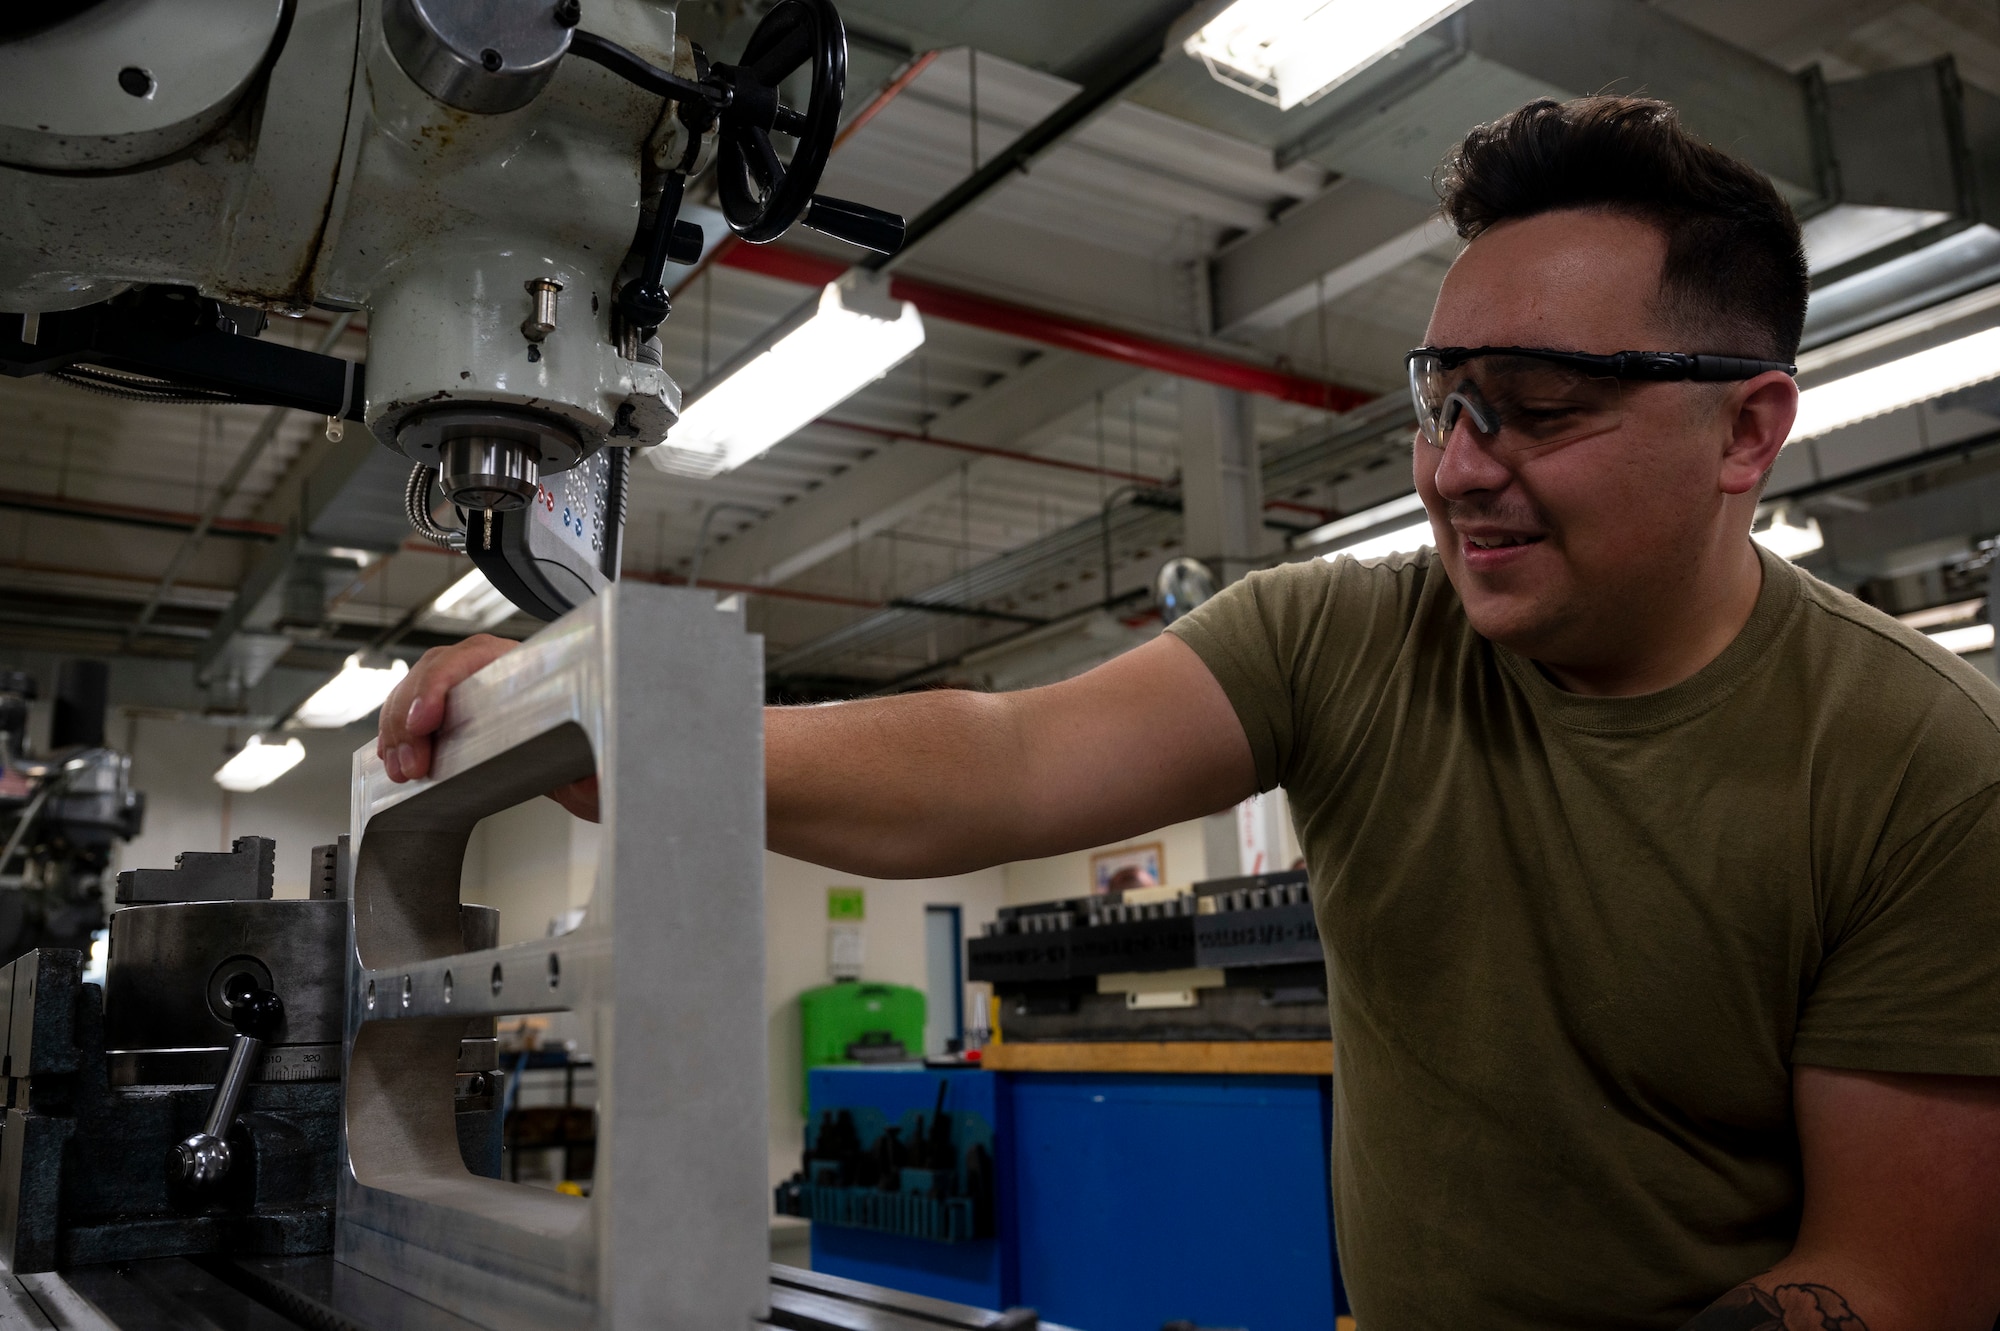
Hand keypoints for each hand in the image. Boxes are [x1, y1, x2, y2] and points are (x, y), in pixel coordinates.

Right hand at [375, 634, 601, 821]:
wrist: (597, 776)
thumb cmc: (596, 763)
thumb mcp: (600, 771)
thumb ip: (599, 773)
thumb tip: (595, 777)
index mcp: (534, 670)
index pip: (472, 657)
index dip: (439, 684)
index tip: (423, 721)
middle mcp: (501, 673)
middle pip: (436, 672)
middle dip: (410, 717)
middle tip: (411, 765)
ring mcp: (478, 692)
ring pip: (419, 692)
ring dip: (400, 731)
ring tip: (403, 770)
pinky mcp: (462, 717)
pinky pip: (418, 713)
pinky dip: (400, 735)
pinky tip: (395, 758)